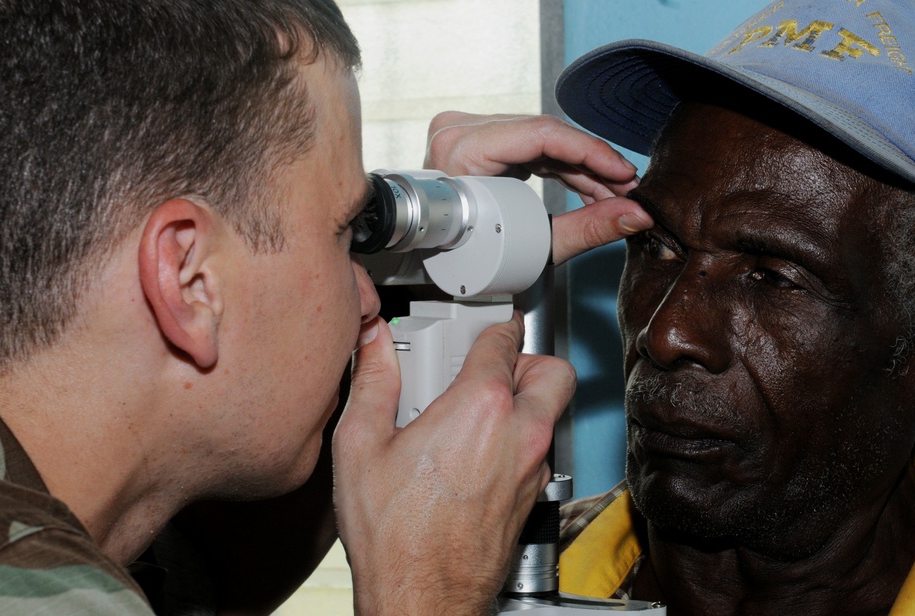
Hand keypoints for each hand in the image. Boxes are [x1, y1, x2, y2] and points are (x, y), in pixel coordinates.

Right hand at [333, 315, 574, 614]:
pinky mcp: (531, 496)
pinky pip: (537, 449)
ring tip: (471, 412)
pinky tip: (473, 453)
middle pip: (553, 370)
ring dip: (522, 401)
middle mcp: (519, 433)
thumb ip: (372, 381)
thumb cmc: (394, 535)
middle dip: (527, 358)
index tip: (481, 326)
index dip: (491, 325)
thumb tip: (373, 345)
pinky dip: (516, 439)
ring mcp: (531, 468)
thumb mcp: (361, 445)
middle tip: (490, 365)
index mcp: (481, 408)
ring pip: (549, 412)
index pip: (504, 340)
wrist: (422, 598)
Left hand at [424, 111, 652, 264]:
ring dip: (583, 168)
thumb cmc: (463, 255)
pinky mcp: (479, 140)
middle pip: (547, 137)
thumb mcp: (530, 247)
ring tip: (614, 194)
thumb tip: (635, 215)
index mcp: (461, 149)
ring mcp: (467, 132)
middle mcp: (460, 131)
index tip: (624, 173)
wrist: (430, 256)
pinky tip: (591, 186)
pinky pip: (532, 146)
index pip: (541, 135)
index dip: (591, 152)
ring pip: (544, 141)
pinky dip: (563, 167)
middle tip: (628, 190)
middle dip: (594, 165)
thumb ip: (586, 229)